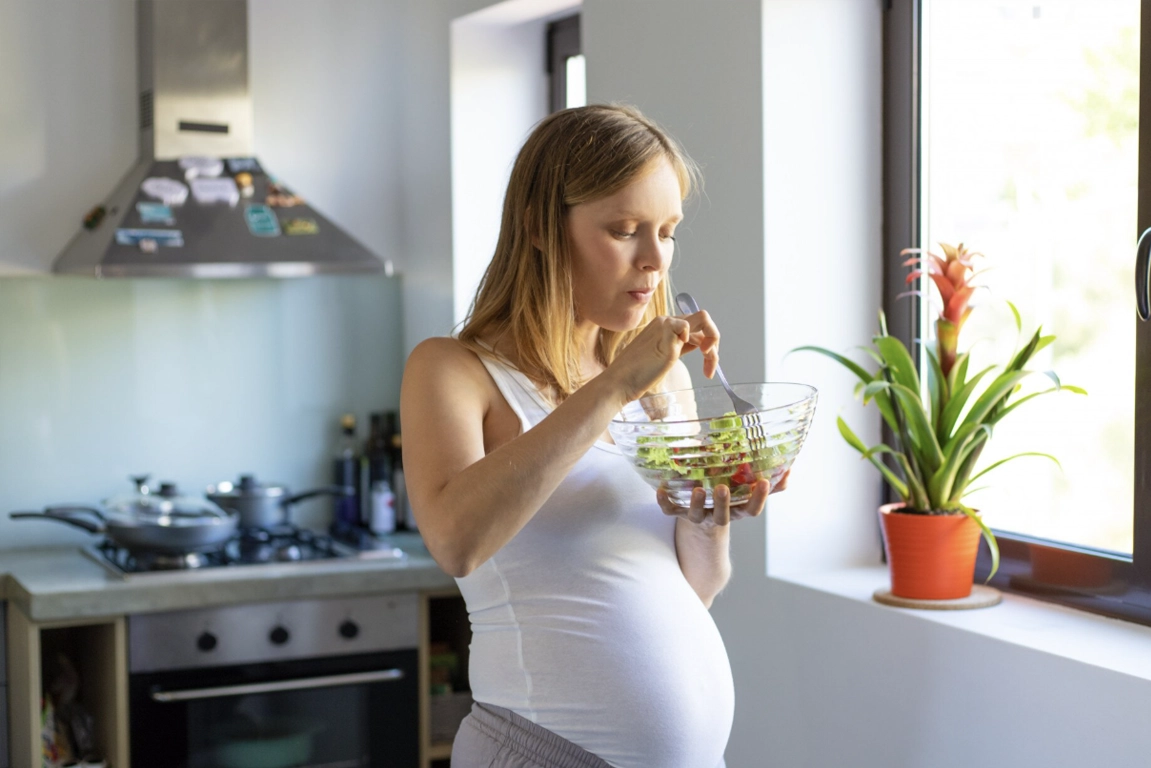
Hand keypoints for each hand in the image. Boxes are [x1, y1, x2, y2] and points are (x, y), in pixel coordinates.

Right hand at [605, 311, 721, 402]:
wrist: (620, 382)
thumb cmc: (637, 374)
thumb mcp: (663, 357)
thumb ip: (678, 347)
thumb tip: (699, 345)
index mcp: (663, 326)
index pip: (695, 327)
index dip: (706, 344)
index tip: (707, 366)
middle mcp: (665, 321)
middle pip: (703, 320)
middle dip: (714, 342)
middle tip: (711, 366)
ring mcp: (665, 326)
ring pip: (704, 320)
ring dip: (713, 345)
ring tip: (709, 368)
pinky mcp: (666, 333)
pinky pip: (690, 327)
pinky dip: (699, 344)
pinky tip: (694, 358)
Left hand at [656, 470, 789, 527]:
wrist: (702, 528)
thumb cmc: (729, 502)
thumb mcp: (748, 495)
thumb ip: (770, 485)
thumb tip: (789, 470)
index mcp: (736, 511)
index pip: (751, 510)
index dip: (759, 499)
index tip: (765, 482)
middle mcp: (717, 516)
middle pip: (723, 516)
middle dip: (723, 504)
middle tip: (723, 489)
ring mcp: (697, 516)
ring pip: (696, 515)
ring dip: (696, 503)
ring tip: (697, 490)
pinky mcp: (679, 513)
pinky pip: (669, 510)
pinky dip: (664, 501)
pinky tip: (659, 489)